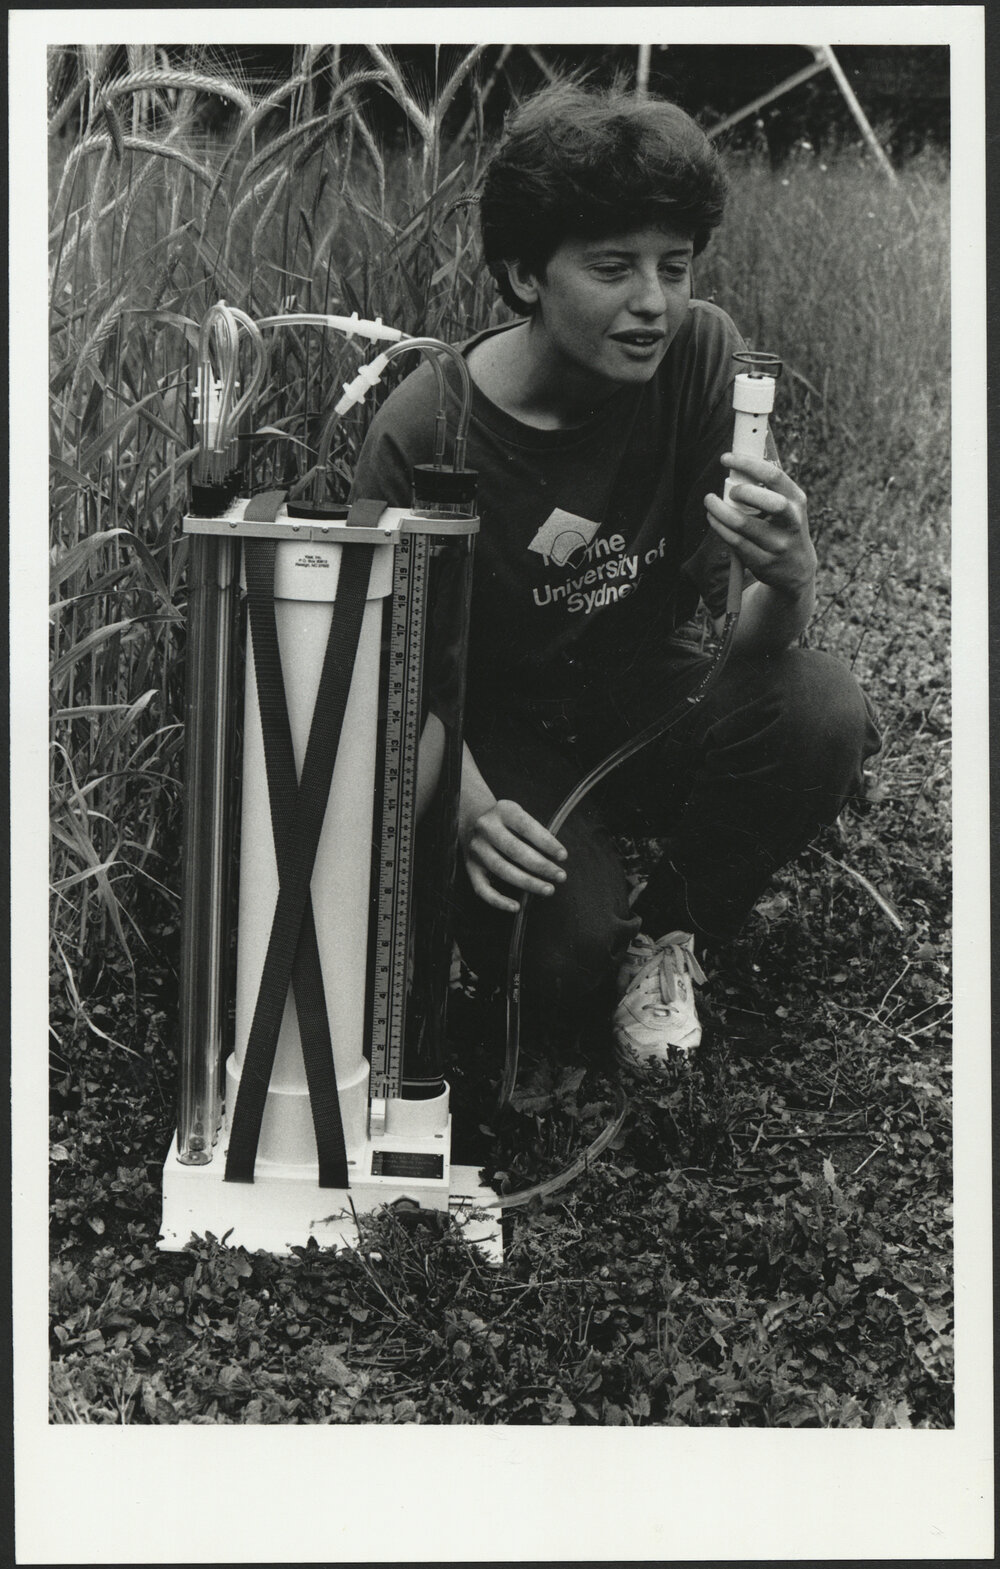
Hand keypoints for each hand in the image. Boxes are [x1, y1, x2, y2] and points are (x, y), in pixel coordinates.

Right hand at [460, 796, 567, 913]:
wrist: (472, 820)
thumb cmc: (506, 822)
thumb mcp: (519, 815)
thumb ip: (535, 832)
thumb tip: (555, 858)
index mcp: (503, 811)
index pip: (527, 827)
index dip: (546, 842)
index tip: (563, 856)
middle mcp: (486, 828)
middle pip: (515, 850)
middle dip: (541, 866)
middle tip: (560, 876)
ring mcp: (476, 849)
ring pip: (502, 869)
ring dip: (527, 882)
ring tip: (548, 889)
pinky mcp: (470, 867)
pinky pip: (482, 889)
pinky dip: (498, 901)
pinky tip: (516, 907)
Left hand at [705, 453, 815, 598]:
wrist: (796, 569)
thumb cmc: (783, 527)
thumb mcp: (787, 506)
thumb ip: (768, 487)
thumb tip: (736, 464)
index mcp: (797, 500)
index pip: (774, 476)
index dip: (747, 463)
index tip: (726, 458)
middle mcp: (792, 522)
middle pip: (769, 502)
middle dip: (743, 491)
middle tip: (730, 491)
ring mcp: (778, 544)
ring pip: (743, 524)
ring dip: (719, 510)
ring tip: (710, 502)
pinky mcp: (763, 562)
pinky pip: (734, 541)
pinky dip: (719, 527)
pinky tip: (714, 519)